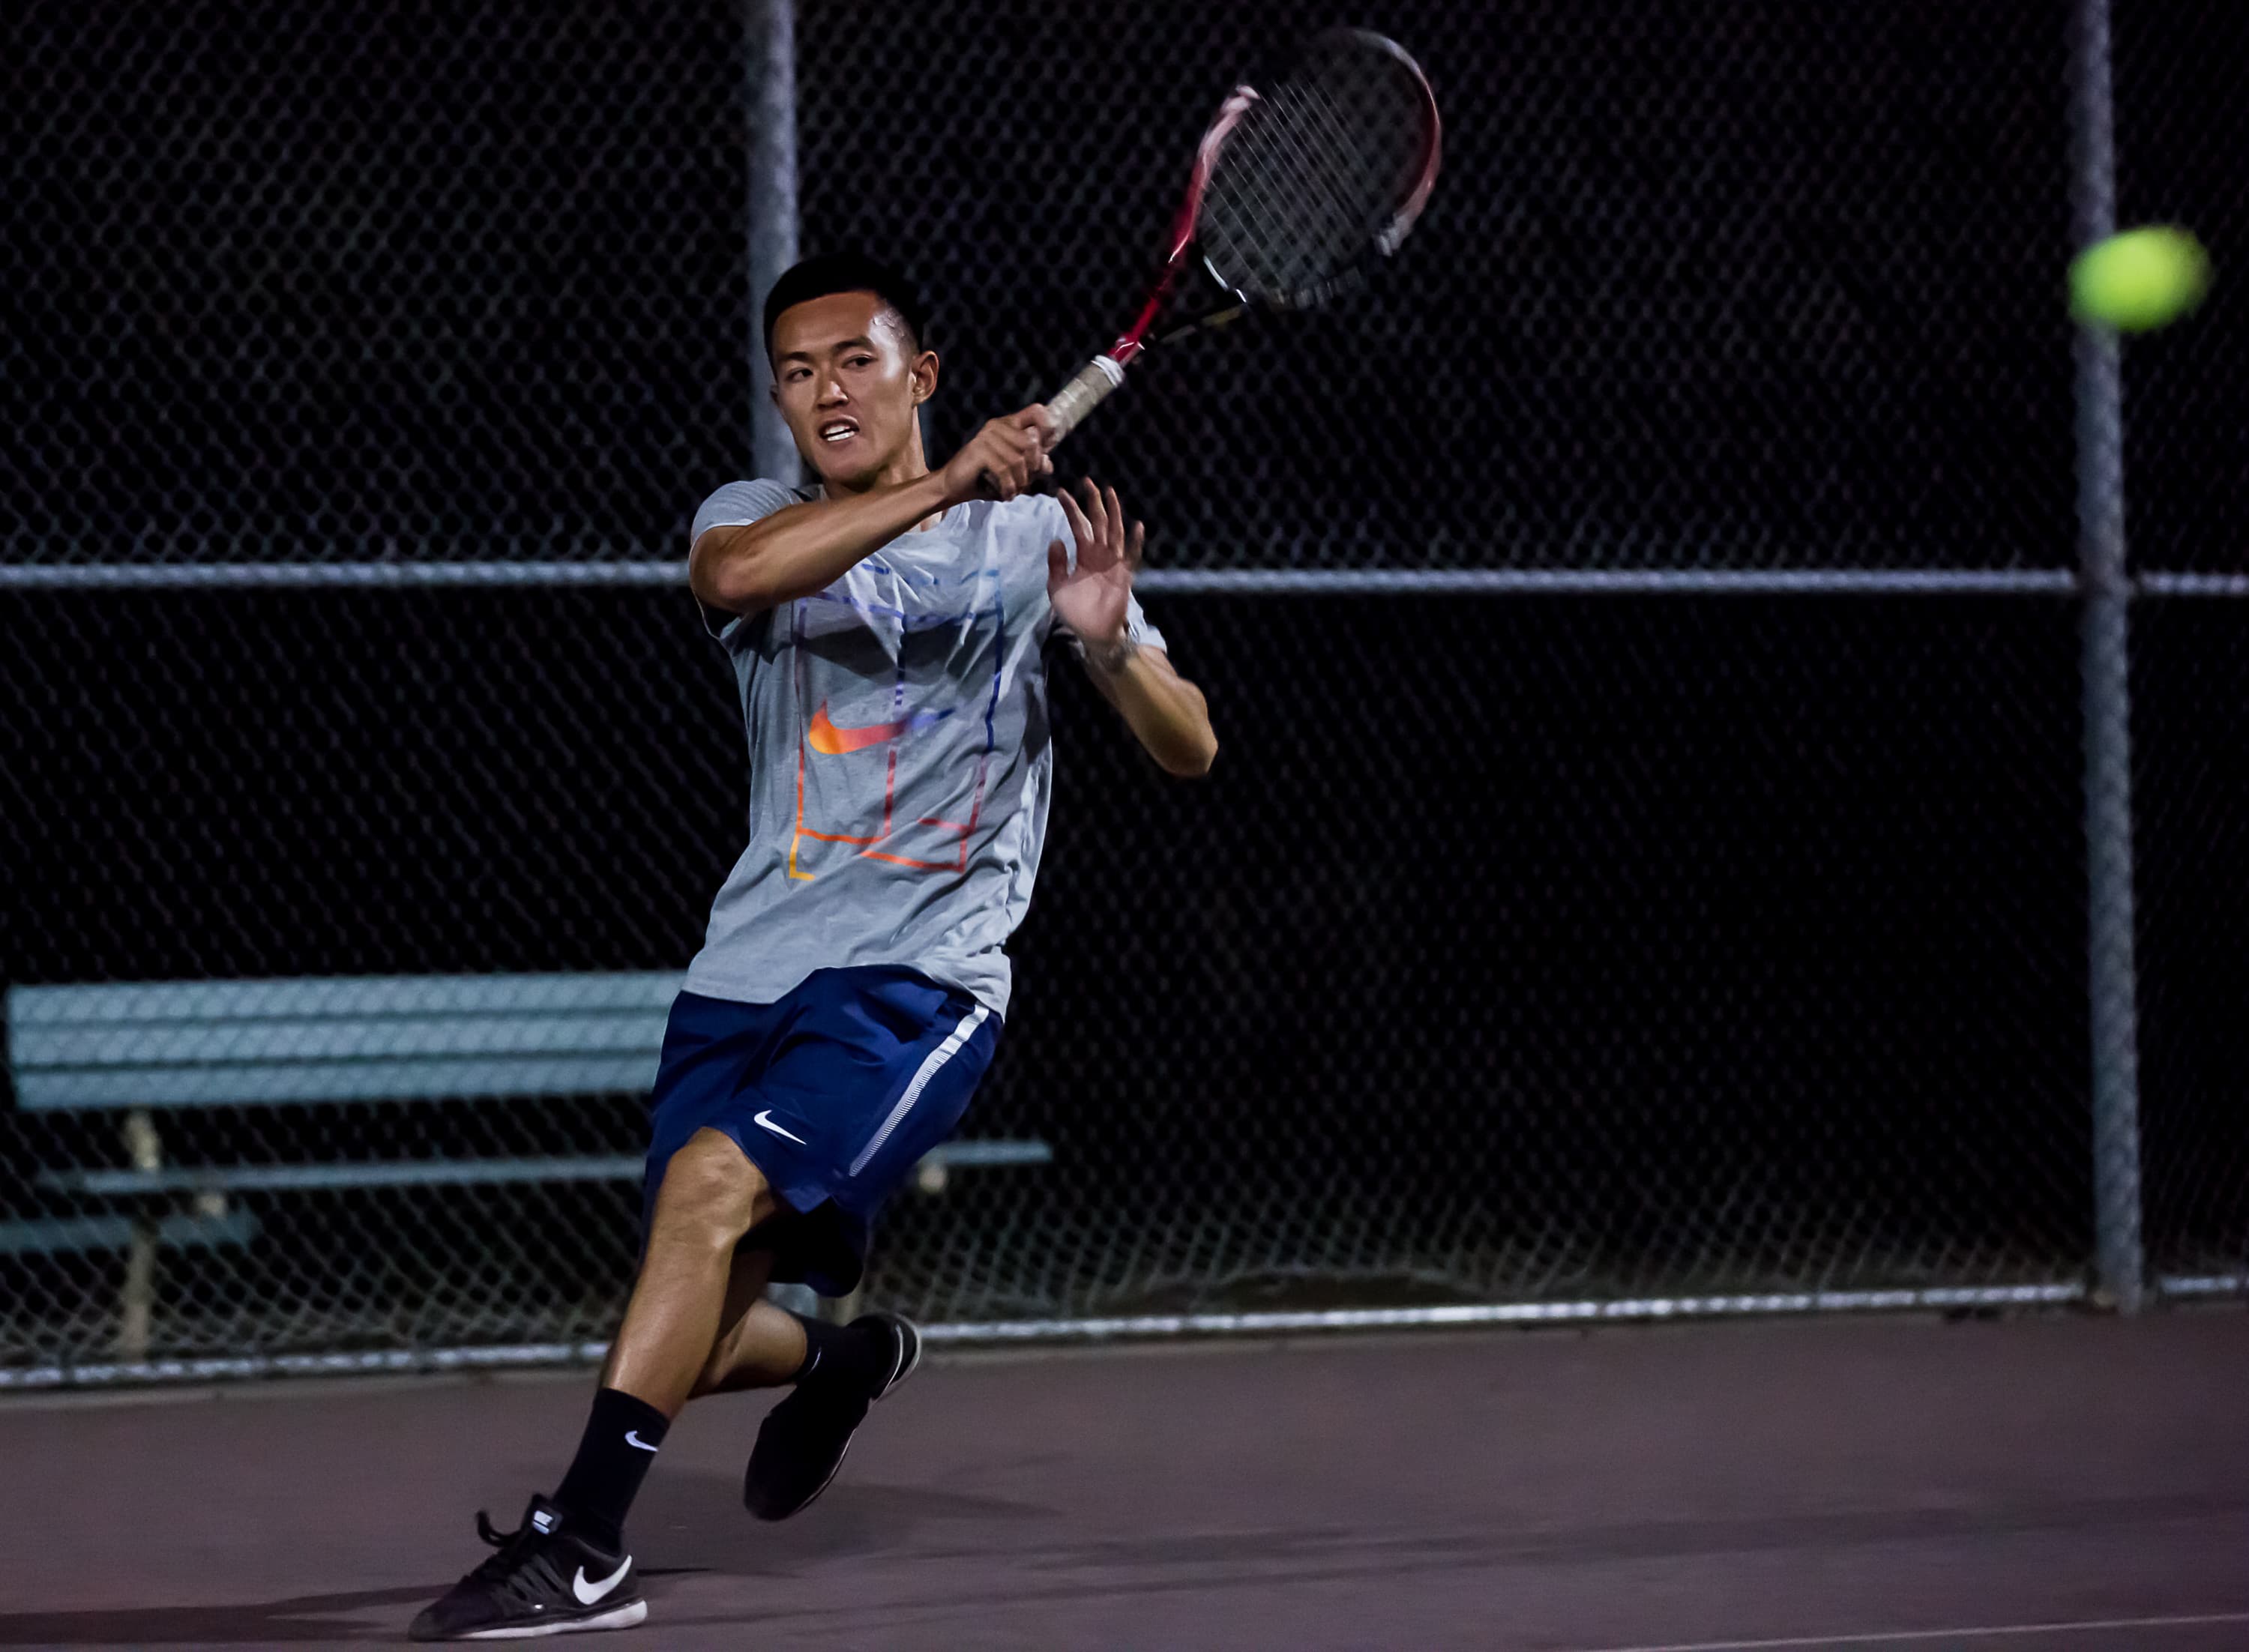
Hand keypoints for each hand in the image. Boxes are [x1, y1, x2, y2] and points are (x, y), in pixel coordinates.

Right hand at [939, 406, 1053, 503]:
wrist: (952, 486)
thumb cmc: (986, 478)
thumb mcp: (1015, 473)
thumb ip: (1034, 466)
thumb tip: (1047, 463)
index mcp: (1008, 424)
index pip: (1037, 411)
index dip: (1048, 427)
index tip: (1048, 447)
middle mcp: (998, 426)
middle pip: (1033, 443)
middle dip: (1033, 469)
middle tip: (1024, 484)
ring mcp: (987, 436)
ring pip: (1020, 460)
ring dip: (1020, 482)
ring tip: (1014, 491)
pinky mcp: (979, 450)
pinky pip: (1005, 470)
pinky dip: (1009, 487)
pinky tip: (1005, 494)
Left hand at [1047, 479, 1143, 656]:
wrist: (1092, 633)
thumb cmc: (1076, 611)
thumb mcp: (1057, 587)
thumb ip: (1056, 564)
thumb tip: (1056, 539)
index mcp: (1083, 555)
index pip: (1078, 526)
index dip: (1071, 509)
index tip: (1061, 492)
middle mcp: (1099, 554)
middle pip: (1098, 522)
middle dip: (1093, 502)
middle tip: (1087, 481)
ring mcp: (1113, 562)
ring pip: (1114, 531)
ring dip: (1113, 512)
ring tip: (1110, 492)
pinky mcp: (1124, 574)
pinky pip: (1131, 555)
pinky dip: (1135, 541)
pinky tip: (1137, 526)